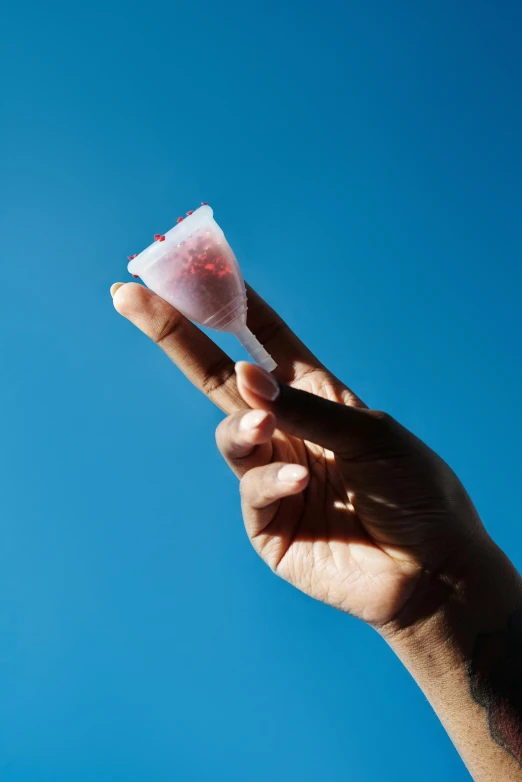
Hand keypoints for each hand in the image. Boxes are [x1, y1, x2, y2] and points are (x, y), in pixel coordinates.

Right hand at [112, 282, 488, 628]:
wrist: (434, 569)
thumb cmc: (414, 491)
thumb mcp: (369, 435)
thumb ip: (303, 407)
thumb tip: (242, 377)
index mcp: (314, 396)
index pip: (263, 339)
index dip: (231, 303)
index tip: (197, 267)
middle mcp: (286, 430)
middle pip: (219, 377)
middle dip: (176, 336)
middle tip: (131, 298)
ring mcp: (272, 476)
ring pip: (230, 435)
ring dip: (242, 426)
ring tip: (263, 427)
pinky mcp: (268, 523)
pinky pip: (254, 492)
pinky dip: (272, 482)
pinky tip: (301, 485)